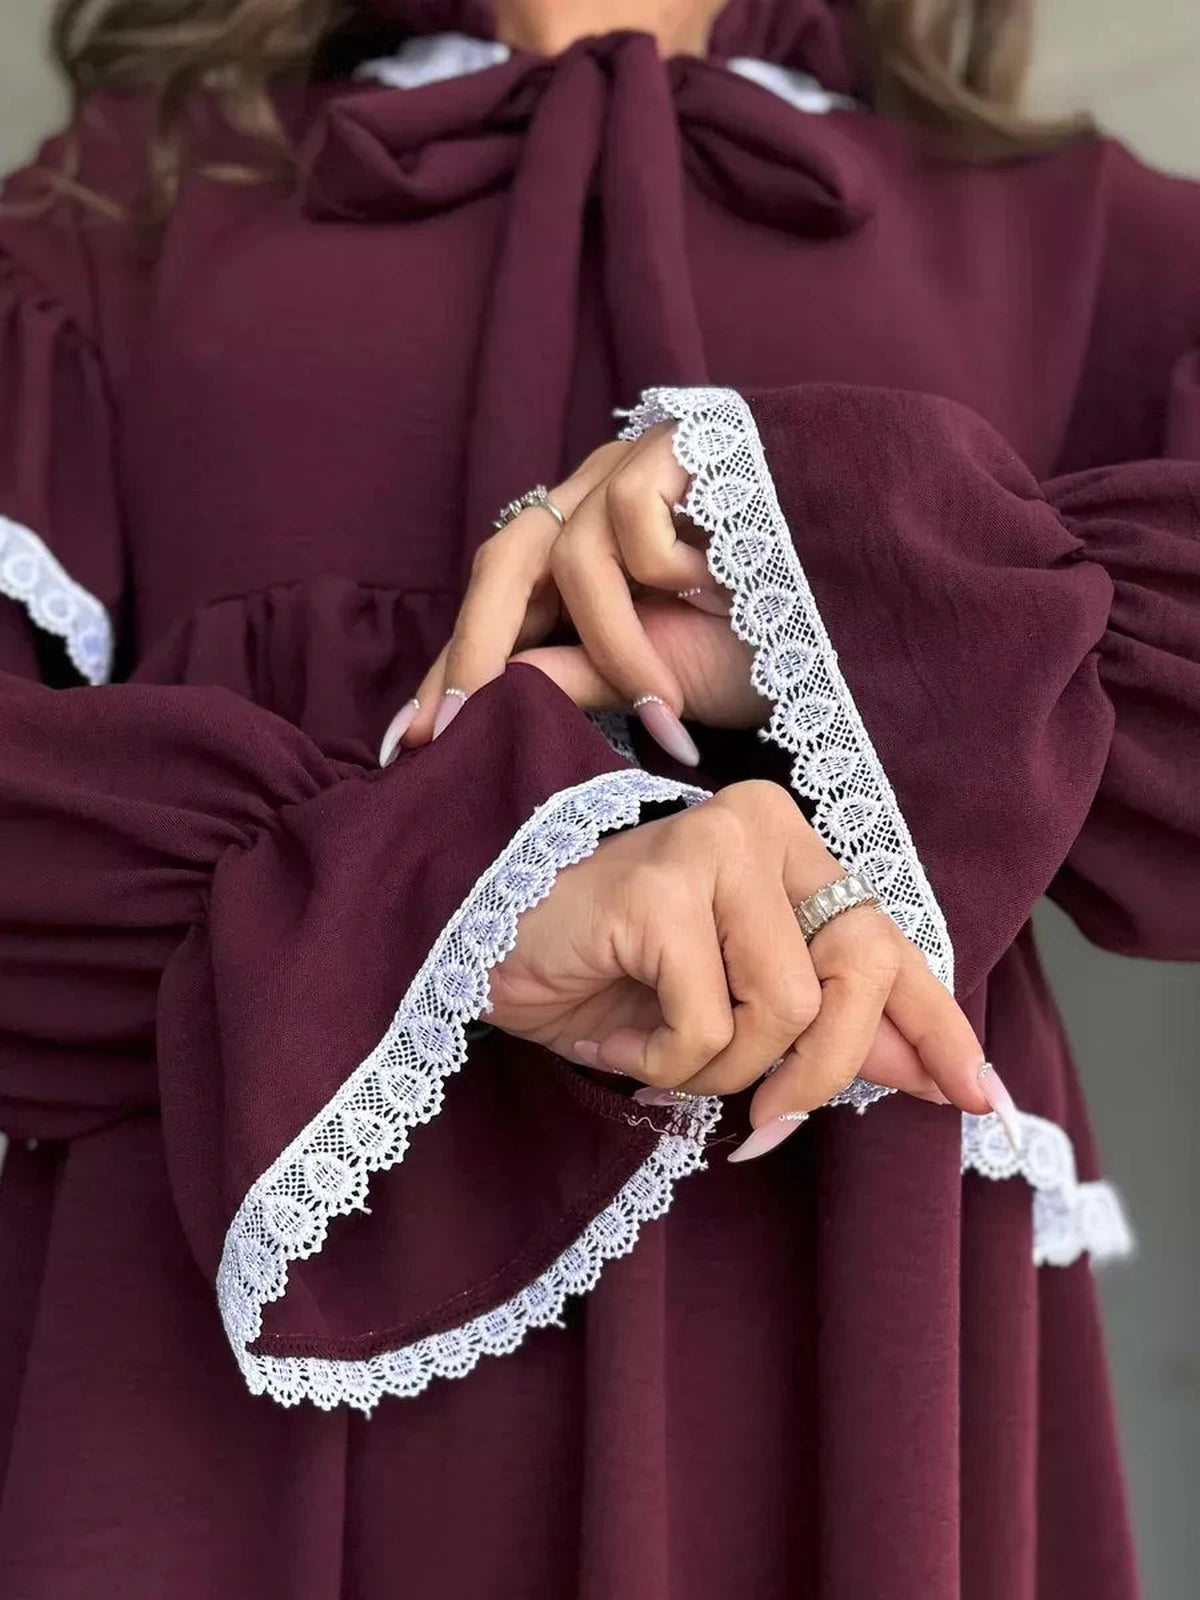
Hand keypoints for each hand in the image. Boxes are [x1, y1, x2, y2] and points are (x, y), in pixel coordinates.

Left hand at [380, 426, 761, 767]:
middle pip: (500, 563)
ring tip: (665, 712)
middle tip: (455, 733)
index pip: (497, 606)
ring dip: (615, 651)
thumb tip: (486, 704)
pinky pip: (627, 524)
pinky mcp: (675, 445)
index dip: (451, 670)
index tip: (405, 745)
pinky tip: (717, 603)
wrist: (880, 598)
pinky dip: (661, 586)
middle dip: (474, 651)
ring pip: (567, 558)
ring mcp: (634, 465)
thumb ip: (575, 678)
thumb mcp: (662, 679)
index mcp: (584, 556)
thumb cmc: (776, 639)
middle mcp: (596, 502)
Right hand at [489, 781, 997, 1158]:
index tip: (980, 1097)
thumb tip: (936, 1074)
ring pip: (786, 1010)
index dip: (937, 1024)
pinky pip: (707, 1026)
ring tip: (657, 1060)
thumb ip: (825, 1028)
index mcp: (788, 845)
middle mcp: (762, 825)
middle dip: (825, 1073)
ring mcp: (711, 847)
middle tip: (766, 1127)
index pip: (890, 937)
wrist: (476, 944)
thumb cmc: (601, 976)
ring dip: (722, 1072)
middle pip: (858, 972)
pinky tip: (615, 1043)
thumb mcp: (728, 1009)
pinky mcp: (660, 888)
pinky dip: (663, 1065)